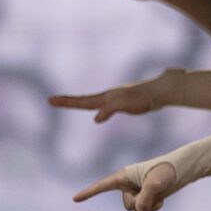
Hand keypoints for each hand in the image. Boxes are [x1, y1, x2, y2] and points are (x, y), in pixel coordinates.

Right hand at [47, 77, 164, 123]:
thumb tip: (95, 119)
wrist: (160, 92)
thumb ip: (110, 110)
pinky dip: (97, 110)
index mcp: (106, 98)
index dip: (66, 102)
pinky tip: (99, 116)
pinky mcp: (123, 102)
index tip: (50, 100)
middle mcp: (108, 96)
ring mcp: (115, 98)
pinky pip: (104, 107)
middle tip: (51, 100)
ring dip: (79, 103)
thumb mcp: (125, 104)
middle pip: (84, 99)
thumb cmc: (143, 99)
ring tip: (68, 103)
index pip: (82, 101)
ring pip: (93, 102)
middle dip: (67, 101)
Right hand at [72, 160, 178, 210]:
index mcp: (123, 176)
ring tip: (159, 193)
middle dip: (141, 204)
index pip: (102, 186)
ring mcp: (136, 193)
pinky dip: (155, 207)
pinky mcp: (145, 198)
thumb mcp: (155, 184)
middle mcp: (127, 185)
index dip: (88, 193)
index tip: (75, 199)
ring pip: (137, 210)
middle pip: (128, 206)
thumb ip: (145, 199)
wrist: (180, 170)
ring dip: (150, 206)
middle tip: (152, 193)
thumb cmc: (165, 171)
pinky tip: (161, 198)